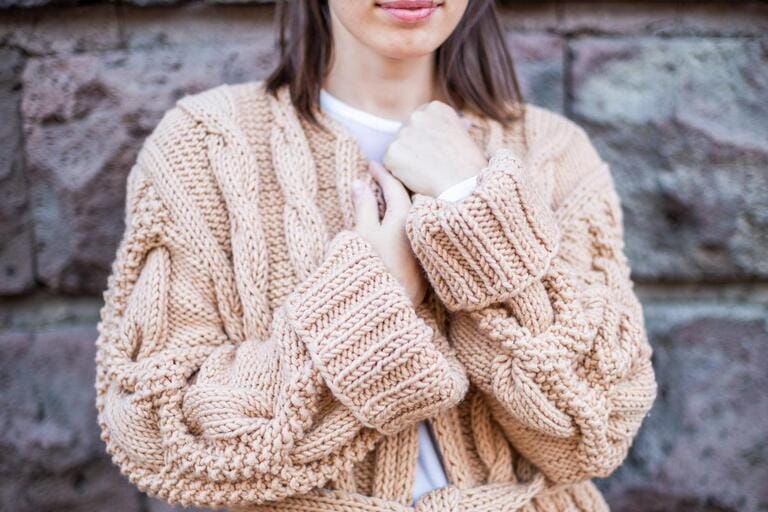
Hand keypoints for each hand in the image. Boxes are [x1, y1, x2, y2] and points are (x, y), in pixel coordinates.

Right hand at [352, 160, 428, 307]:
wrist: (380, 310)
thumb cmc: (368, 268)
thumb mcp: (361, 233)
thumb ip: (363, 207)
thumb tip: (360, 184)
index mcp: (404, 219)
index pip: (395, 189)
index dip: (382, 175)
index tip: (371, 164)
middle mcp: (418, 233)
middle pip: (408, 202)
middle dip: (394, 188)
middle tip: (379, 179)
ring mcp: (421, 252)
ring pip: (412, 220)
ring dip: (399, 208)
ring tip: (382, 201)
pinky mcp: (420, 271)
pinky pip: (412, 238)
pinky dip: (402, 227)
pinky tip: (391, 228)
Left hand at [382, 100, 486, 197]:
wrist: (463, 183)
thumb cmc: (467, 164)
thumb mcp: (461, 134)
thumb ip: (445, 126)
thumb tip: (452, 125)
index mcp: (435, 108)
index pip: (420, 121)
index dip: (426, 139)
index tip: (435, 151)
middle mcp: (417, 115)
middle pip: (406, 132)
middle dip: (413, 148)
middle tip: (429, 164)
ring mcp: (403, 133)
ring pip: (397, 148)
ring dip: (406, 159)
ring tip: (425, 171)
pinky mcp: (392, 152)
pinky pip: (390, 163)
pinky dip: (399, 172)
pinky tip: (417, 177)